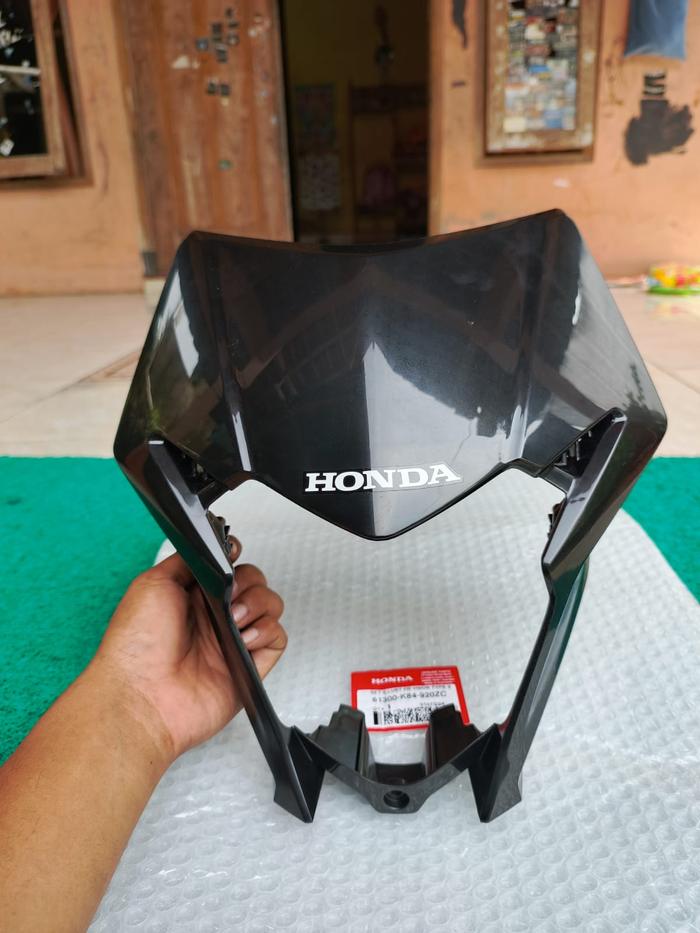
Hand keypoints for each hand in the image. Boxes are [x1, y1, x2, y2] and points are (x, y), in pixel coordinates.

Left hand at [91, 537, 285, 764]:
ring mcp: (232, 642)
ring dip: (258, 604)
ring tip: (235, 619)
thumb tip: (209, 548)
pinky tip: (244, 638)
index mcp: (191, 597)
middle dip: (249, 581)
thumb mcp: (152, 583)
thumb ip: (185, 560)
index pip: (229, 568)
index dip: (236, 559)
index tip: (233, 556)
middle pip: (255, 582)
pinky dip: (266, 631)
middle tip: (229, 595)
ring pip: (270, 606)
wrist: (141, 696)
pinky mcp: (248, 667)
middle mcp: (214, 618)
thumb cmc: (136, 645)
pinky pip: (277, 638)